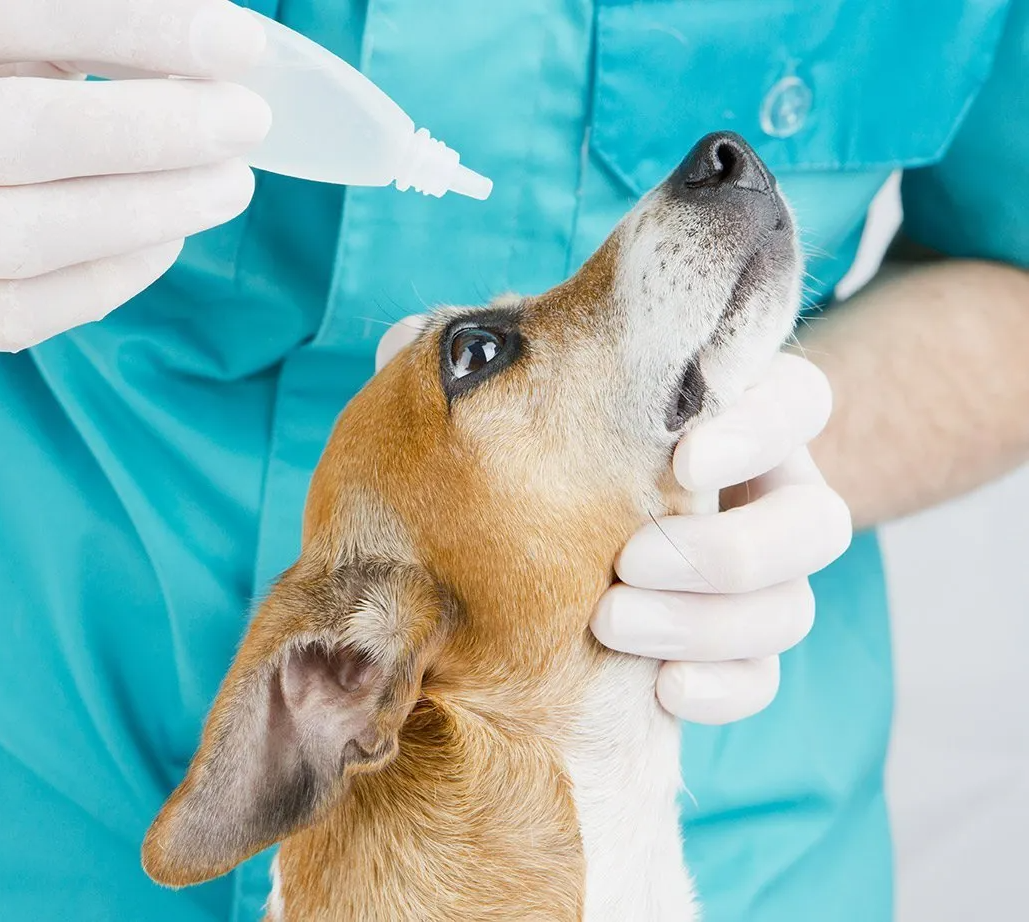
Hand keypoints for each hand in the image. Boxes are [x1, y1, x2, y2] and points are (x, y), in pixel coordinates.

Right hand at [0, 0, 271, 356]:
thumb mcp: (1, 25)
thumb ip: (91, 23)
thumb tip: (218, 44)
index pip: (15, 12)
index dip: (137, 27)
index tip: (238, 45)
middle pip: (6, 134)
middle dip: (150, 132)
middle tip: (246, 123)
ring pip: (14, 236)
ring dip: (144, 211)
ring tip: (228, 186)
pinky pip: (22, 312)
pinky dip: (112, 276)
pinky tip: (166, 238)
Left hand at [375, 318, 851, 724]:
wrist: (525, 563)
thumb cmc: (527, 456)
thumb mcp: (514, 403)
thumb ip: (478, 369)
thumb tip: (405, 338)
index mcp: (725, 417)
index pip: (799, 399)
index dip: (762, 427)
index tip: (684, 455)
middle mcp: (760, 495)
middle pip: (819, 520)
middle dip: (731, 549)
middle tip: (629, 561)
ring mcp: (758, 580)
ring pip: (793, 606)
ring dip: (709, 622)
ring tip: (609, 620)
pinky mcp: (737, 651)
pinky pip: (764, 677)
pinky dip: (721, 686)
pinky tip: (659, 690)